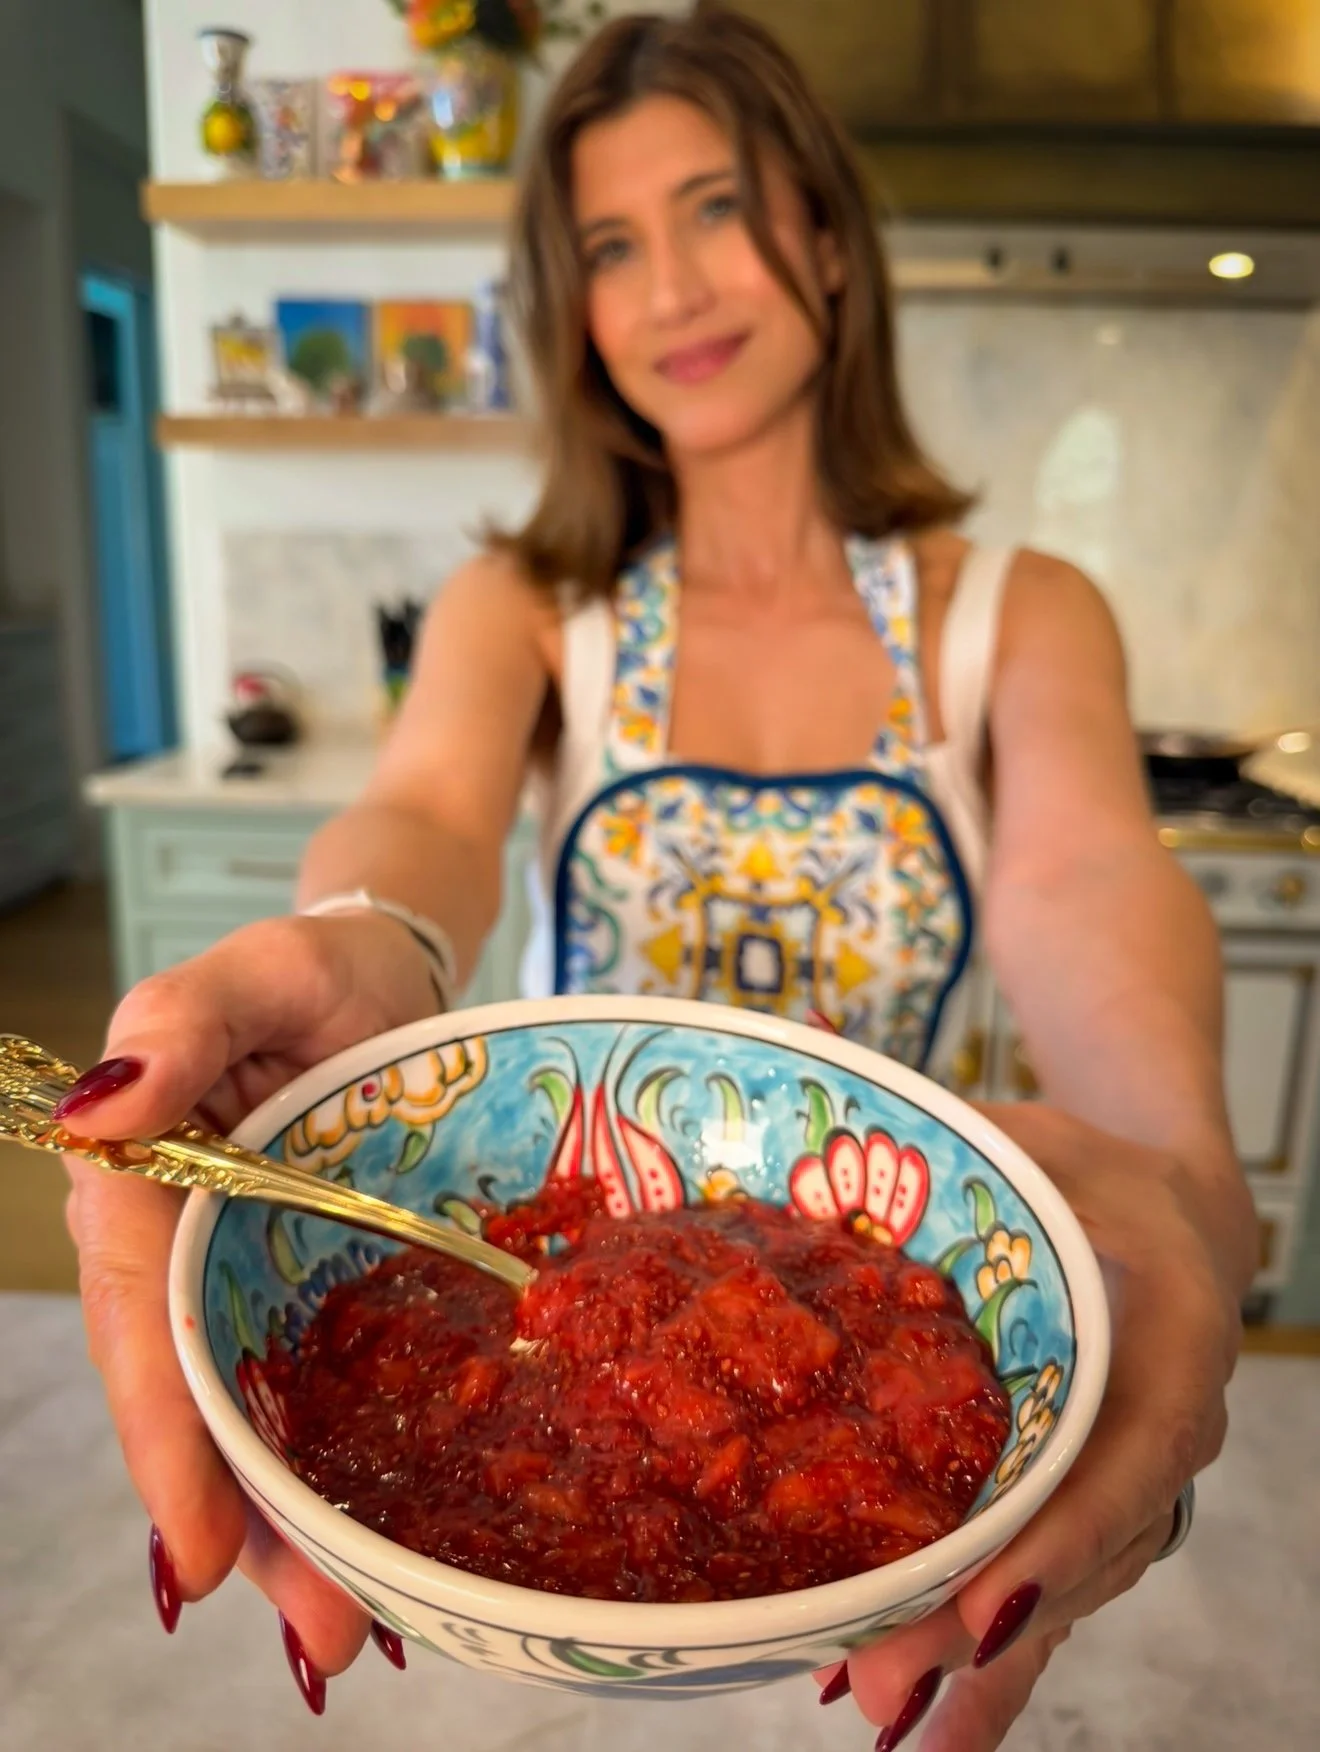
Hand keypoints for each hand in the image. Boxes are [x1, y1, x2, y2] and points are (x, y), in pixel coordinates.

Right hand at [61, 913, 438, 1703]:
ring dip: (286, 1522)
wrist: (389, 967)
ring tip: (348, 1625)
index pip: (138, 1314)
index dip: (163, 1431)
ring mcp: (241, 1267)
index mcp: (141, 1172)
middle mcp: (178, 1238)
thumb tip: (103, 1109)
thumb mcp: (255, 969)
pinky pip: (297, 1380)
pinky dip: (321, 1460)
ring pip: (242, 1409)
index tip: (199, 1545)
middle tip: (320, 1627)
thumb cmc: (315, 964)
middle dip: (236, 1517)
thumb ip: (181, 1024)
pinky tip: (365, 1538)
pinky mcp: (300, 1280)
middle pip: (190, 1393)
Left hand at [815, 1103, 1247, 1750]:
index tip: (992, 1601)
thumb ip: (979, 1156)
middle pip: (1081, 1546)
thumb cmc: (1096, 1174)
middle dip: (984, 1621)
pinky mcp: (1095, 1507)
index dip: (1060, 1531)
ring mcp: (1133, 1481)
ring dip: (978, 1656)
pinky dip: (994, 1662)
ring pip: (1066, 1586)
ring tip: (882, 1705)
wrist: (1173, 1219)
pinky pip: (1054, 1592)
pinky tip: (925, 1728)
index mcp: (1171, 1337)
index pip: (1127, 1452)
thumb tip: (855, 1152)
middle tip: (887, 1676)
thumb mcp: (1045, 1145)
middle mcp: (1166, 1429)